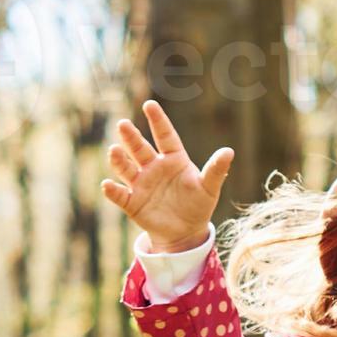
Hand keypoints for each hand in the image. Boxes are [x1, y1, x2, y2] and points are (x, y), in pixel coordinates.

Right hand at [100, 98, 235, 252]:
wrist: (185, 232)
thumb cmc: (198, 204)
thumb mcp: (209, 187)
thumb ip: (216, 170)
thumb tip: (229, 151)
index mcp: (173, 159)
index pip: (164, 136)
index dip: (157, 121)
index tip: (149, 105)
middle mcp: (154, 167)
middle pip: (140, 149)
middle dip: (131, 137)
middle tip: (123, 124)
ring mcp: (141, 184)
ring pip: (126, 168)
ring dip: (119, 160)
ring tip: (114, 151)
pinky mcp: (132, 203)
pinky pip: (120, 195)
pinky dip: (112, 191)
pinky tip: (107, 185)